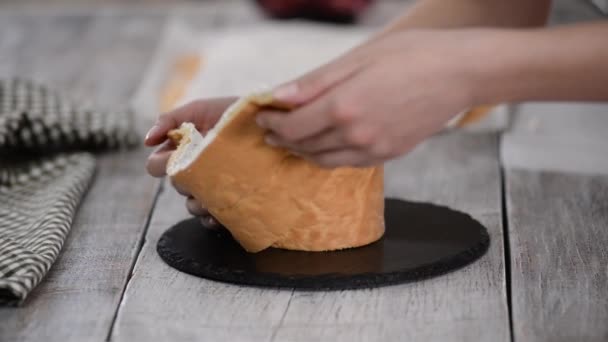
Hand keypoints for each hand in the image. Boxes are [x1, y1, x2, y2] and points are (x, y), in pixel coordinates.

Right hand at [145, 97, 236, 226]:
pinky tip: (219, 213)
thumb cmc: (236, 114)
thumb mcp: (201, 109)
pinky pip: (210, 220)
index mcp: (184, 150)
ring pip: (191, 205)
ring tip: (216, 192)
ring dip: (199, 202)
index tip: (177, 157)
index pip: (158, 165)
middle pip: (175, 185)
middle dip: (185, 180)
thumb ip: (170, 119)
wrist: (272, 124)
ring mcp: (213, 188)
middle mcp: (196, 170)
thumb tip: (146, 140)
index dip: (162, 164)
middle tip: (204, 170)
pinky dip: (211, 219)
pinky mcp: (229, 203)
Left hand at [255, 29, 484, 167]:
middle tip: (271, 129)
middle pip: (304, 146)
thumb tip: (277, 96)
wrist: (461, 73)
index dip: (271, 123)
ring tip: (293, 140)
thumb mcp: (357, 58)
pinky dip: (329, 157)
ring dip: (303, 152)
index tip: (261, 115)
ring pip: (324, 161)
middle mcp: (356, 135)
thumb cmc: (411, 55)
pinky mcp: (390, 154)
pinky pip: (348, 164)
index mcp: (343, 107)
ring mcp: (375, 149)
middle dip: (282, 138)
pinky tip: (325, 146)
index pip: (292, 127)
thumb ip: (314, 82)